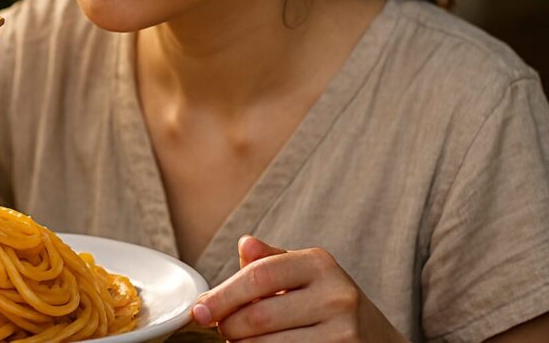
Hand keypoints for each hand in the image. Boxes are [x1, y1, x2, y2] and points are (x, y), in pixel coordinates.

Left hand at [190, 236, 406, 341]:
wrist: (378, 340)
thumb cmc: (327, 302)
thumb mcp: (305, 274)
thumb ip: (271, 260)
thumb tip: (244, 244)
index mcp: (319, 263)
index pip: (258, 275)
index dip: (223, 295)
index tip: (198, 311)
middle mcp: (336, 295)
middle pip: (259, 316)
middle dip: (229, 327)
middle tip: (222, 330)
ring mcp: (344, 333)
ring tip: (240, 341)